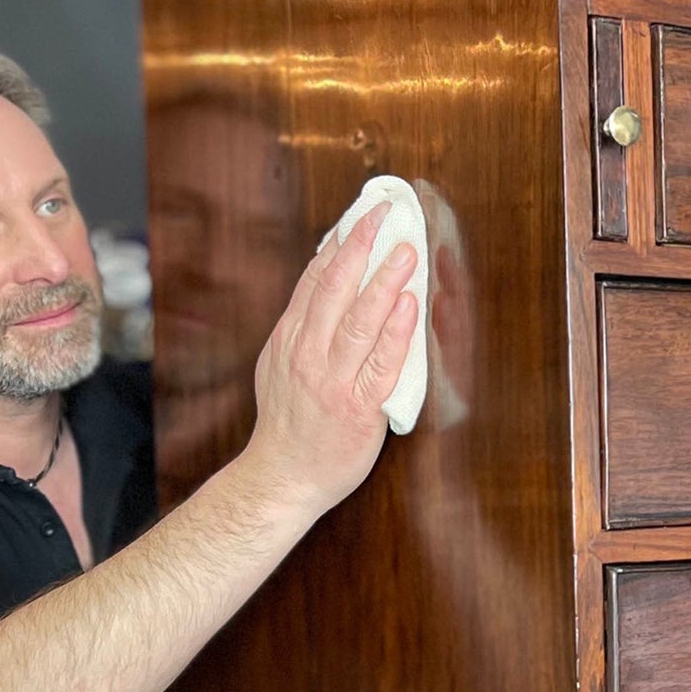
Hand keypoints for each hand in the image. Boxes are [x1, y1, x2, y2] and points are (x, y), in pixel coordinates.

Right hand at [238, 200, 418, 517]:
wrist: (282, 479)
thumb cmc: (289, 425)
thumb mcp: (280, 365)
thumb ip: (303, 326)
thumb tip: (324, 281)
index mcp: (290, 338)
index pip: (315, 279)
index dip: (339, 243)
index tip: (361, 213)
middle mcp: (308, 353)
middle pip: (334, 288)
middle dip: (360, 245)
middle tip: (384, 212)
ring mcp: (332, 380)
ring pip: (359, 320)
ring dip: (384, 280)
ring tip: (405, 250)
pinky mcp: (358, 408)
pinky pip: (381, 364)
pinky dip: (396, 332)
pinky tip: (409, 305)